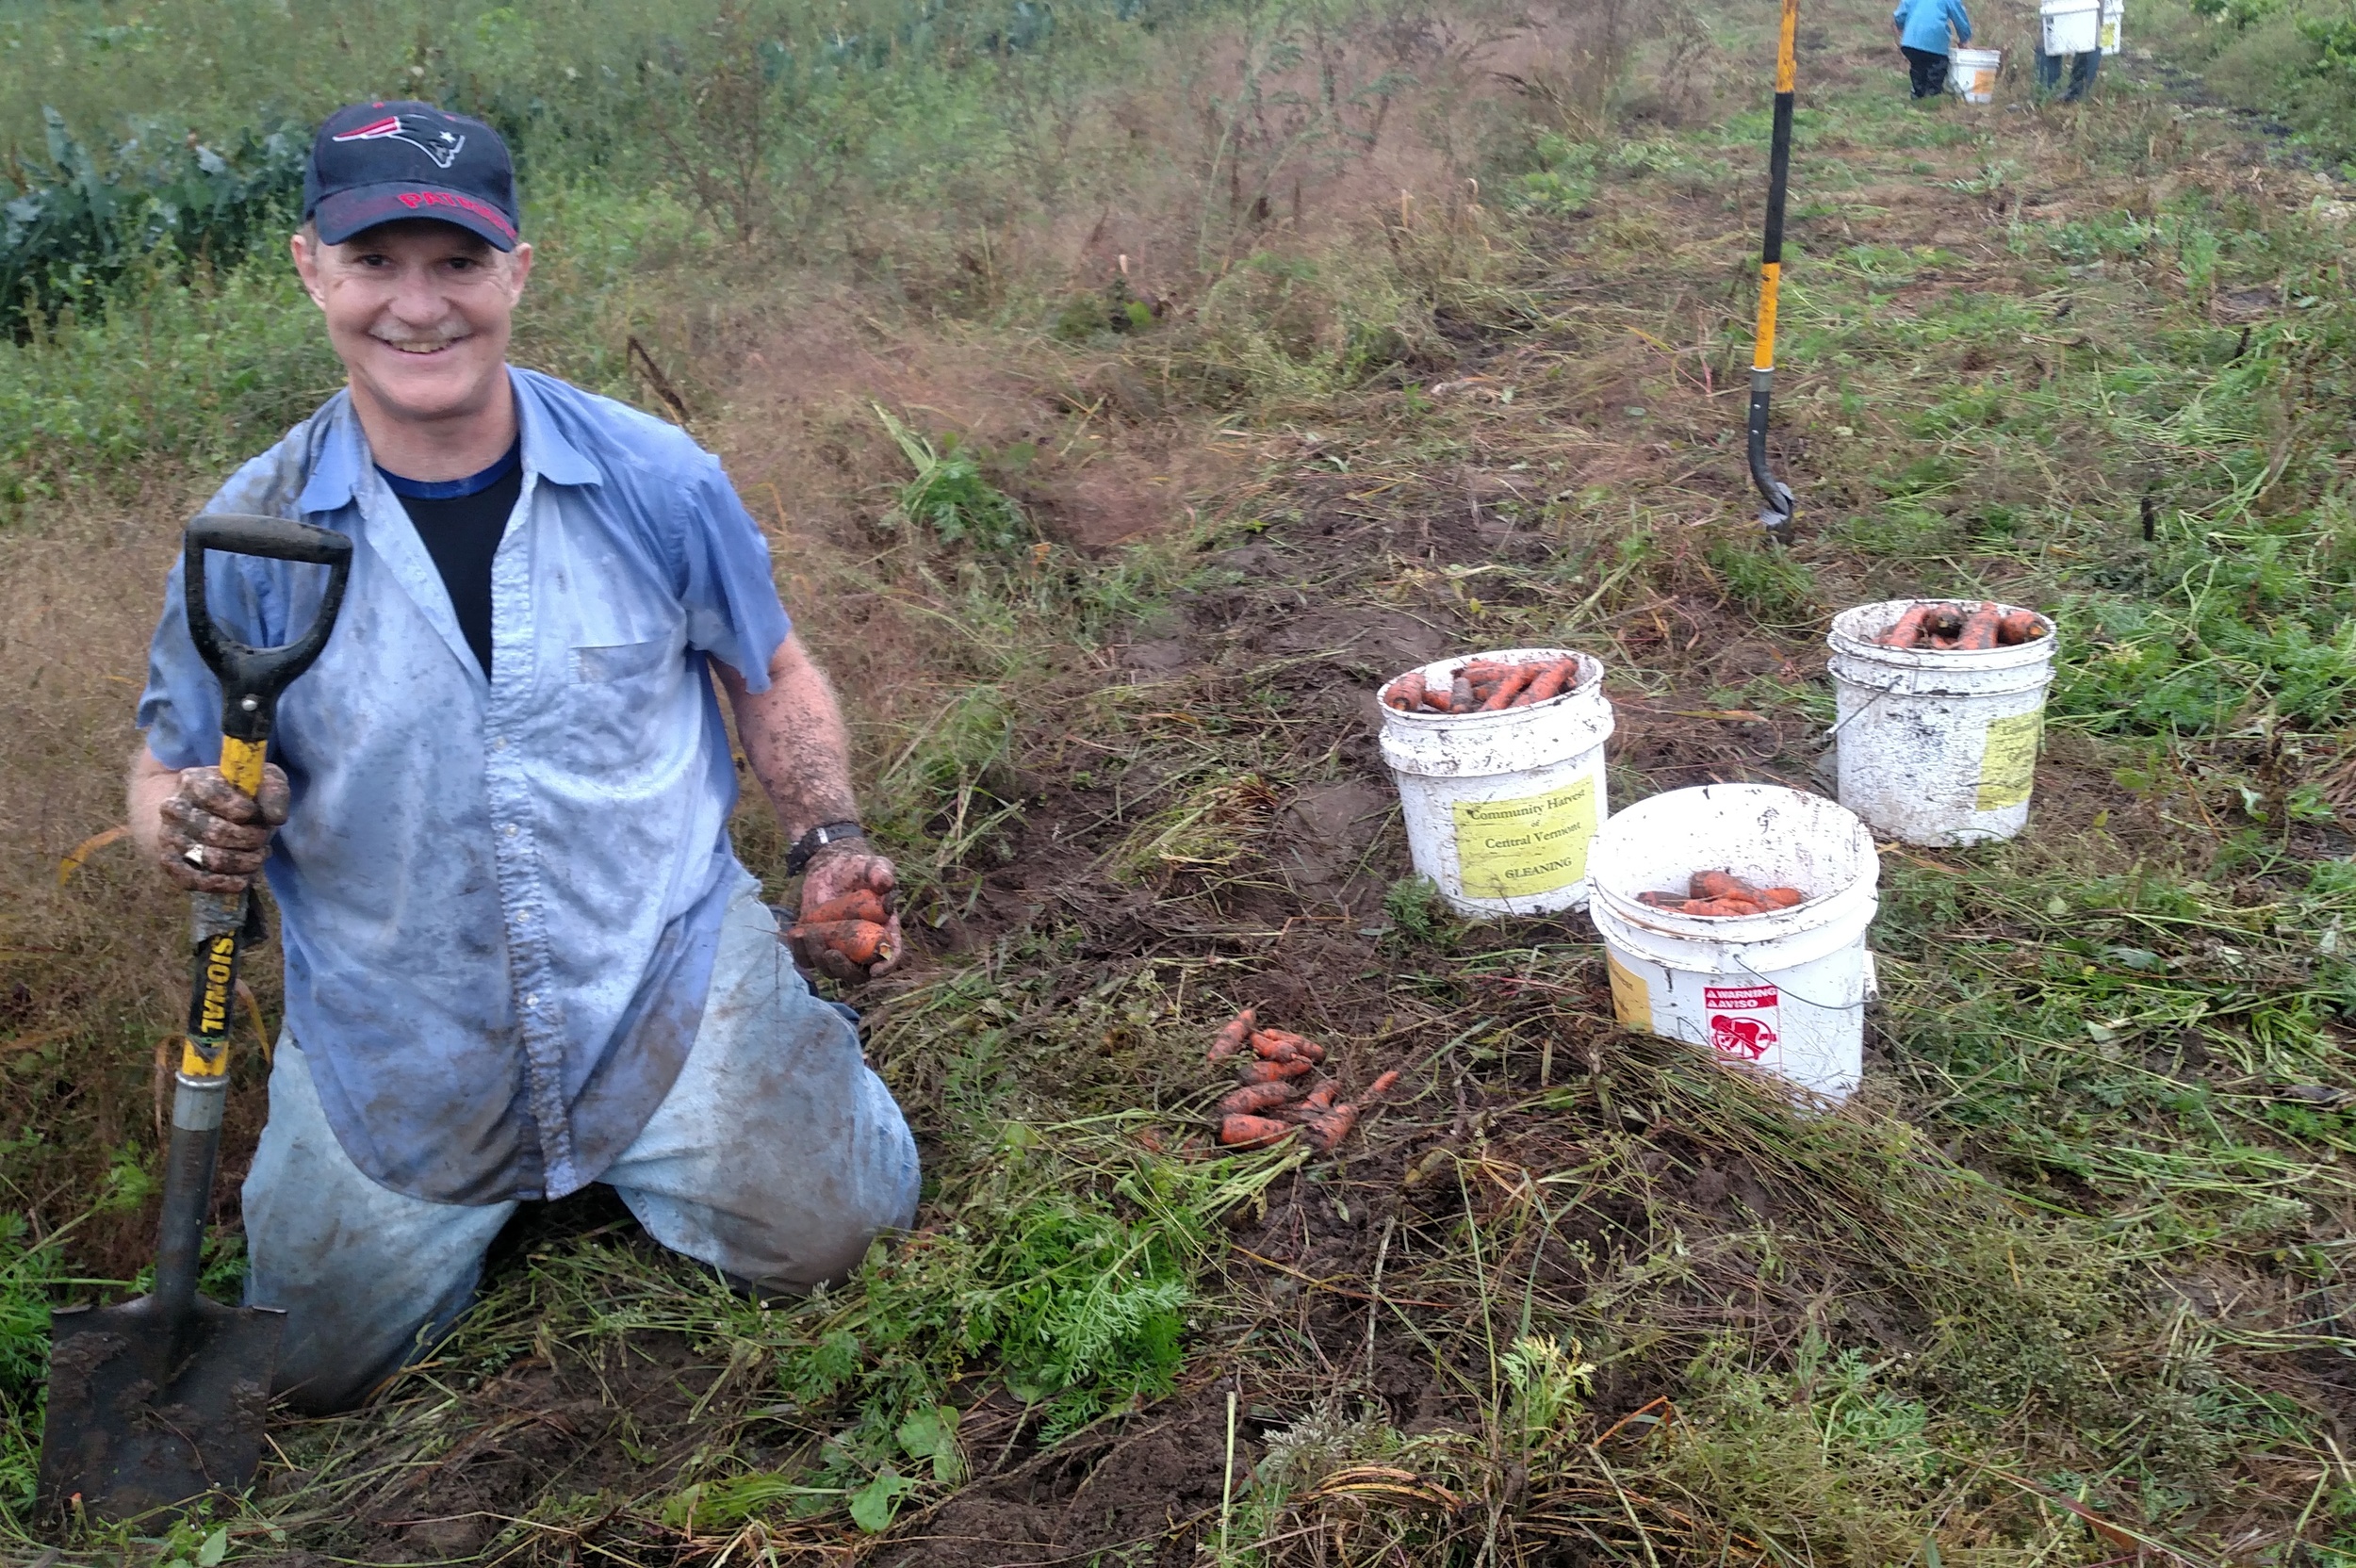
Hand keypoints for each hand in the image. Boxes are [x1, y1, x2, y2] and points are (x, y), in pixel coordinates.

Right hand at [157, 764, 289, 893]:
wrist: (201, 812)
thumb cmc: (238, 796)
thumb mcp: (261, 782)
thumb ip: (274, 792)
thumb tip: (276, 818)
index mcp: (192, 781)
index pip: (215, 796)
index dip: (244, 810)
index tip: (255, 813)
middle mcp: (174, 809)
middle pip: (217, 832)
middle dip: (251, 839)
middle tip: (263, 838)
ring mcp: (169, 837)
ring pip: (212, 859)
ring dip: (245, 862)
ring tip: (259, 855)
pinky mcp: (170, 864)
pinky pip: (197, 881)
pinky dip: (226, 883)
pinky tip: (244, 879)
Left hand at [790, 842, 904, 980]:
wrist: (831, 869)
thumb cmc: (858, 869)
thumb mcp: (873, 865)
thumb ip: (881, 872)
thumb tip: (886, 884)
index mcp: (884, 932)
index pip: (891, 956)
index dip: (886, 967)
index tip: (875, 970)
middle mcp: (862, 948)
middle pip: (857, 974)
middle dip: (843, 969)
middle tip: (831, 953)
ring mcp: (838, 950)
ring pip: (829, 970)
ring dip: (817, 956)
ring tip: (808, 932)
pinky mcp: (815, 946)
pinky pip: (806, 960)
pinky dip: (799, 952)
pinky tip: (795, 935)